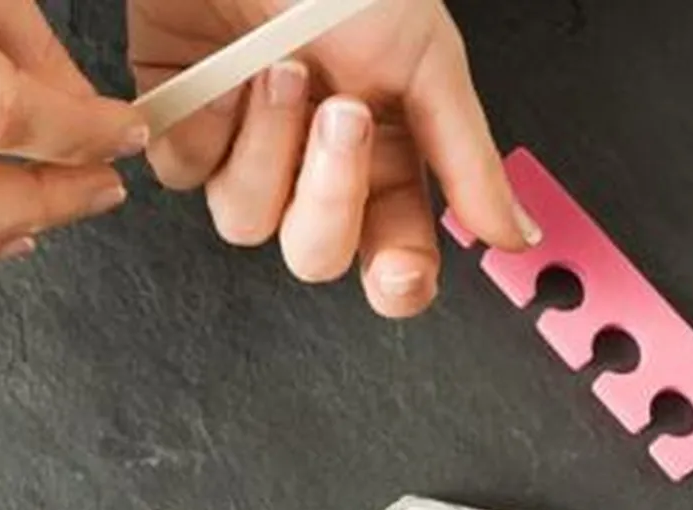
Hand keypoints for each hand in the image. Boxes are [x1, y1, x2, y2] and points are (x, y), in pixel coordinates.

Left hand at [129, 0, 539, 317]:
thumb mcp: (424, 51)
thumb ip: (465, 153)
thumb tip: (510, 232)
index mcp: (381, 152)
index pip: (392, 249)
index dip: (396, 276)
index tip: (400, 270)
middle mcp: (311, 162)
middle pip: (314, 253)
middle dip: (327, 192)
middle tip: (340, 113)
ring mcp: (245, 149)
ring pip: (245, 220)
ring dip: (265, 146)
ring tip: (276, 68)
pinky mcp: (182, 127)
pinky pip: (187, 172)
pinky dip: (206, 123)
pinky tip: (222, 73)